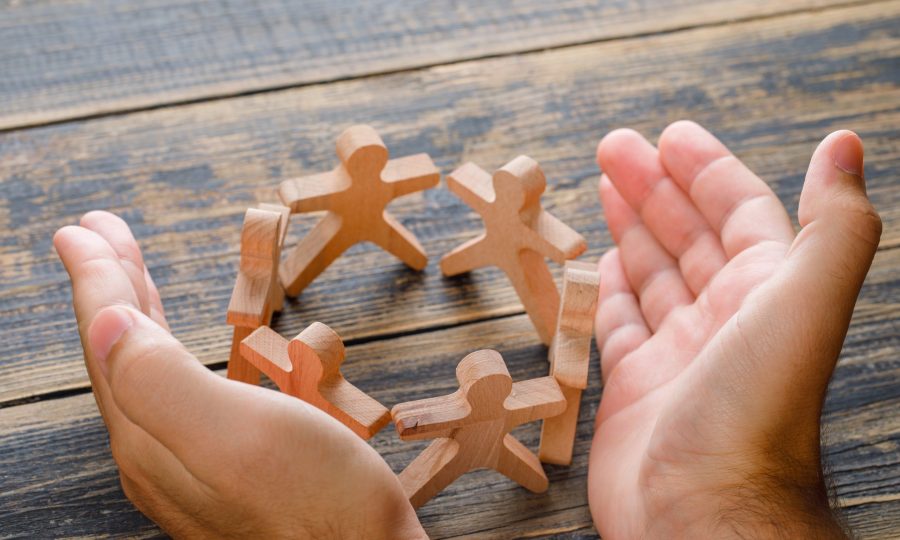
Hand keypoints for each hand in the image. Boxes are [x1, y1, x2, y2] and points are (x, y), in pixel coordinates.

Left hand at [54, 212, 424, 538]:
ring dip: (137, 311)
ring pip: (145, 370)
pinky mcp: (218, 470)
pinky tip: (180, 345)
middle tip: (101, 232)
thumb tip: (105, 322)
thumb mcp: (239, 436)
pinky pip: (174, 392)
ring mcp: (185, 464)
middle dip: (112, 286)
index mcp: (152, 435)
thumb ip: (162, 382)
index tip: (83, 229)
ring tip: (133, 270)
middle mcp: (156, 452)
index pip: (110, 340)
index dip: (98, 279)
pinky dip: (168, 349)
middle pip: (119, 352)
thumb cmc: (320, 503)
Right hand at [589, 122, 880, 537]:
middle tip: (614, 148)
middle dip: (653, 187)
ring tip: (603, 188)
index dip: (707, 170)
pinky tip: (600, 262)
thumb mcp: (803, 300)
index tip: (669, 136)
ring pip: (651, 275)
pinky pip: (618, 325)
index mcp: (766, 292)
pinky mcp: (633, 388)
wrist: (703, 510)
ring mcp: (677, 354)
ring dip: (629, 229)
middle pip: (687, 236)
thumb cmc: (755, 408)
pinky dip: (608, 290)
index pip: (738, 211)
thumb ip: (831, 223)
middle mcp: (724, 319)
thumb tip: (845, 145)